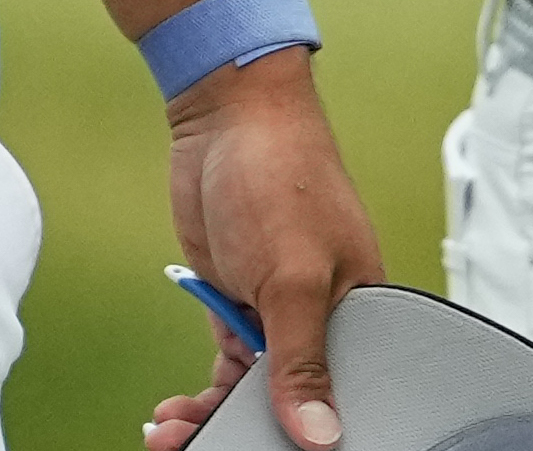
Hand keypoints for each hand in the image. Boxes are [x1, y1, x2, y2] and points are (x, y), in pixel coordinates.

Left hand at [144, 48, 379, 450]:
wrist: (228, 115)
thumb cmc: (282, 175)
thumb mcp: (293, 278)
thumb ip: (301, 360)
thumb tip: (320, 432)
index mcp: (362, 312)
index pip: (342, 397)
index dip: (305, 433)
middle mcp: (324, 317)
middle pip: (292, 401)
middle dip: (242, 430)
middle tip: (191, 445)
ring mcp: (277, 310)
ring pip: (251, 391)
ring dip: (210, 418)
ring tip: (171, 433)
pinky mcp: (239, 302)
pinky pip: (226, 366)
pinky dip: (200, 394)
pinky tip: (173, 410)